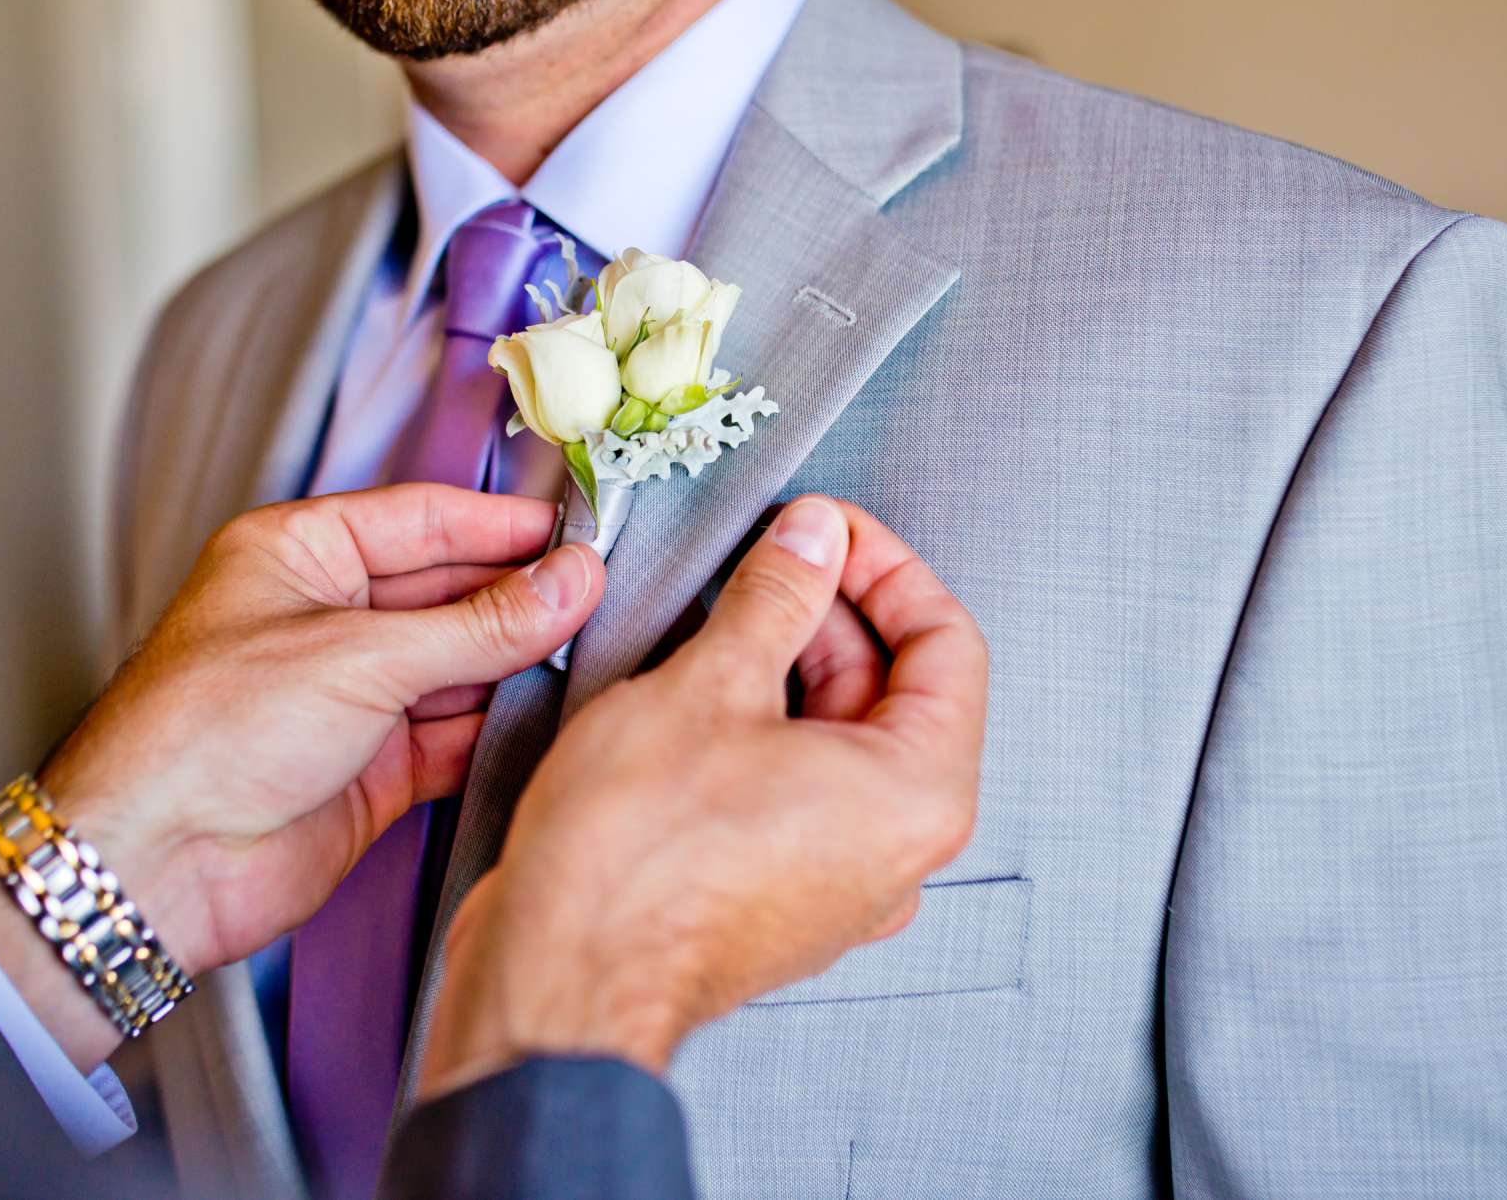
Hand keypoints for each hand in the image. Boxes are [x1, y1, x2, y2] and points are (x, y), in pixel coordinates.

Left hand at [0, 484, 603, 1064]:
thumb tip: (571, 582)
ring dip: (519, 667)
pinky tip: (553, 718)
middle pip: (449, 592)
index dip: (503, 526)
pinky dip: (500, 731)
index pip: (423, 520)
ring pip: (460, 667)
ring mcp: (351, 695)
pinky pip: (455, 737)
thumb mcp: (360, 657)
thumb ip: (479, 625)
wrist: (156, 865)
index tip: (581, 533)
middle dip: (521, 598)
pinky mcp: (373, 767)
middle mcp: (327, 617)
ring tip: (597, 654)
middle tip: (604, 597)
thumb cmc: (210, 731)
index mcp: (299, 553)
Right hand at [419, 495, 987, 1097]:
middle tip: (763, 559)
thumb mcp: (710, 683)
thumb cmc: (632, 859)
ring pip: (840, 738)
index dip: (884, 566)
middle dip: (828, 612)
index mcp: (916, 794)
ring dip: (787, 665)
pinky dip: (764, 728)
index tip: (826, 530)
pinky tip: (699, 690)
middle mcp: (896, 848)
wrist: (558, 977)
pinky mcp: (783, 894)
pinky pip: (800, 787)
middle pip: (894, 689)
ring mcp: (842, 880)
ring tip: (715, 620)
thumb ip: (778, 596)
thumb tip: (812, 540)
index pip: (948, 643)